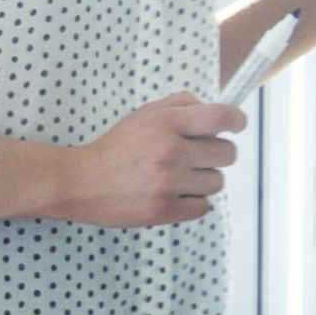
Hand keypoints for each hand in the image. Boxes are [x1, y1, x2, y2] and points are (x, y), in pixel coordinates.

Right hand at [56, 93, 241, 225]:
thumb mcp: (143, 115)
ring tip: (177, 178)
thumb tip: (210, 108)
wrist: (78, 182)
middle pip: (227, 153)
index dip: (237, 121)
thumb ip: (178, 105)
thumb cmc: (114, 148)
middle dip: (214, 154)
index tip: (236, 126)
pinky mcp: (164, 209)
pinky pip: (203, 206)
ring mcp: (168, 183)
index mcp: (166, 123)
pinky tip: (173, 195)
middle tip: (194, 157)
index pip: (222, 117)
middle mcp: (170, 151)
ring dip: (202, 180)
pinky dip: (192, 202)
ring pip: (217, 182)